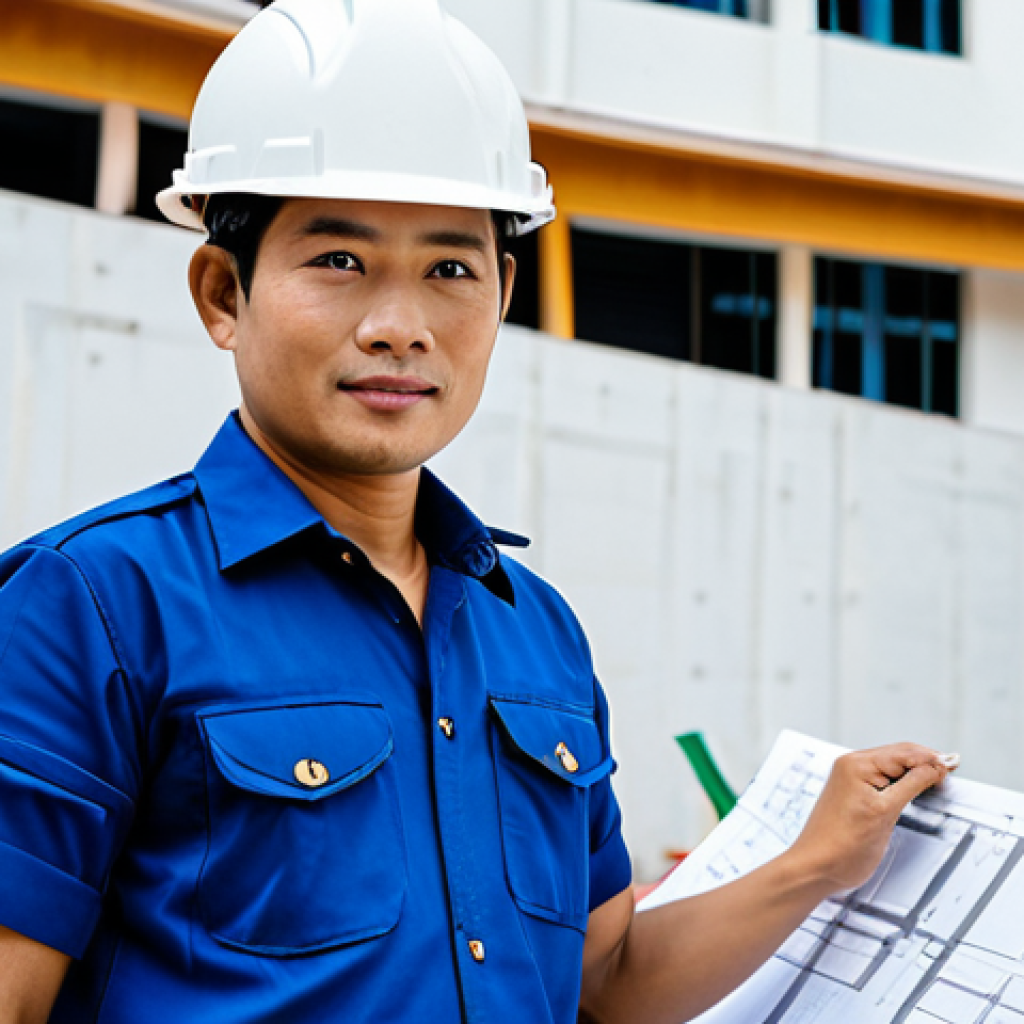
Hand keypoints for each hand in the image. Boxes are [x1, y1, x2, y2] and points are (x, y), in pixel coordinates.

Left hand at [786, 744, 954, 893]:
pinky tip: (915, 788)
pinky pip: (883, 779)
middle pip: (898, 756)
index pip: (904, 752)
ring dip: (915, 771)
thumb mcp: (886, 811)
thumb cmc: (842, 844)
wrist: (817, 866)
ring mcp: (851, 779)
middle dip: (925, 763)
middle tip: (952, 772)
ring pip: (892, 767)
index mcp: (857, 764)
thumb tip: (935, 765)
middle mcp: (851, 766)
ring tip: (937, 780)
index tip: (953, 766)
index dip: (931, 758)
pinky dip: (902, 782)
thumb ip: (913, 784)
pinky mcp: (853, 793)